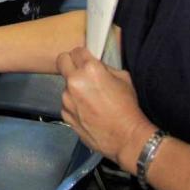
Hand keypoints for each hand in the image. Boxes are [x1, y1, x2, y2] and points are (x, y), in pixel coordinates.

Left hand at [57, 47, 154, 167]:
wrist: (126, 138)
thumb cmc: (128, 109)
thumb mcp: (123, 78)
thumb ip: (105, 68)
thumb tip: (95, 65)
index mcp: (90, 69)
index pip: (76, 51)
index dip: (82, 55)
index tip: (86, 60)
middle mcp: (74, 81)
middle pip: (62, 61)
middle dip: (70, 63)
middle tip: (80, 72)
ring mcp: (67, 99)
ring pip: (65, 85)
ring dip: (74, 88)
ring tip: (91, 100)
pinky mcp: (65, 114)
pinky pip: (67, 103)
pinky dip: (74, 104)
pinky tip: (88, 112)